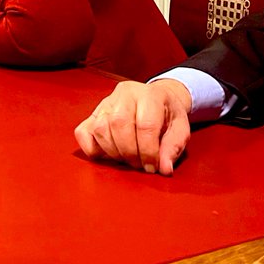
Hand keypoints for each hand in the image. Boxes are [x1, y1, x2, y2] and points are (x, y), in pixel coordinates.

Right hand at [74, 79, 192, 174]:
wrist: (157, 99)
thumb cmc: (168, 115)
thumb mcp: (180, 129)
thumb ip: (173, 148)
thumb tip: (164, 169)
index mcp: (150, 95)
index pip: (145, 125)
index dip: (149, 151)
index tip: (153, 167)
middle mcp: (125, 93)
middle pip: (119, 124)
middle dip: (129, 152)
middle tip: (139, 164)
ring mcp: (106, 102)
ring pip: (100, 128)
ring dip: (113, 151)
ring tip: (127, 158)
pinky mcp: (93, 113)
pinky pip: (83, 132)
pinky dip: (91, 148)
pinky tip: (108, 154)